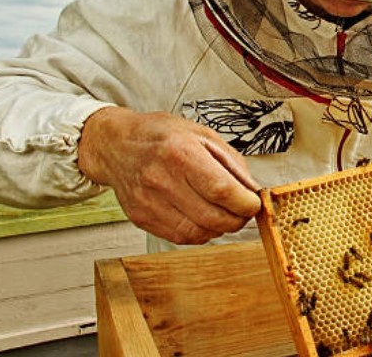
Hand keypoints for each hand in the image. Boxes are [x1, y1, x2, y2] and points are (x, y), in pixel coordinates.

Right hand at [78, 107, 261, 243]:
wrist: (117, 145)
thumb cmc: (161, 135)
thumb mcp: (203, 134)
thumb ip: (232, 163)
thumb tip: (252, 190)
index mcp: (180, 152)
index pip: (221, 190)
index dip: (245, 203)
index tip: (255, 204)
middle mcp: (161, 179)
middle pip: (212, 216)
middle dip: (237, 219)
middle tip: (244, 211)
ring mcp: (148, 202)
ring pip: (198, 232)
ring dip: (220, 228)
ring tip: (224, 213)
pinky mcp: (141, 218)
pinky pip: (180, 237)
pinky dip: (200, 232)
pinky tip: (203, 218)